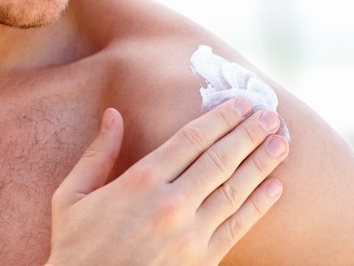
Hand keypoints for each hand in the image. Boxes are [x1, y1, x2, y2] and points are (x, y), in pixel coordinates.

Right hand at [46, 98, 288, 264]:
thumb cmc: (76, 248)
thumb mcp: (72, 197)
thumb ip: (97, 154)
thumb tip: (112, 114)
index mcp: (140, 182)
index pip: (192, 139)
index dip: (221, 117)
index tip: (242, 103)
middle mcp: (170, 204)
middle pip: (220, 159)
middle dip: (249, 133)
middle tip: (271, 115)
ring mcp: (189, 234)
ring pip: (234, 189)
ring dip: (262, 163)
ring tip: (282, 142)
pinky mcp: (201, 261)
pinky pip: (237, 227)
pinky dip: (259, 205)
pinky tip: (276, 187)